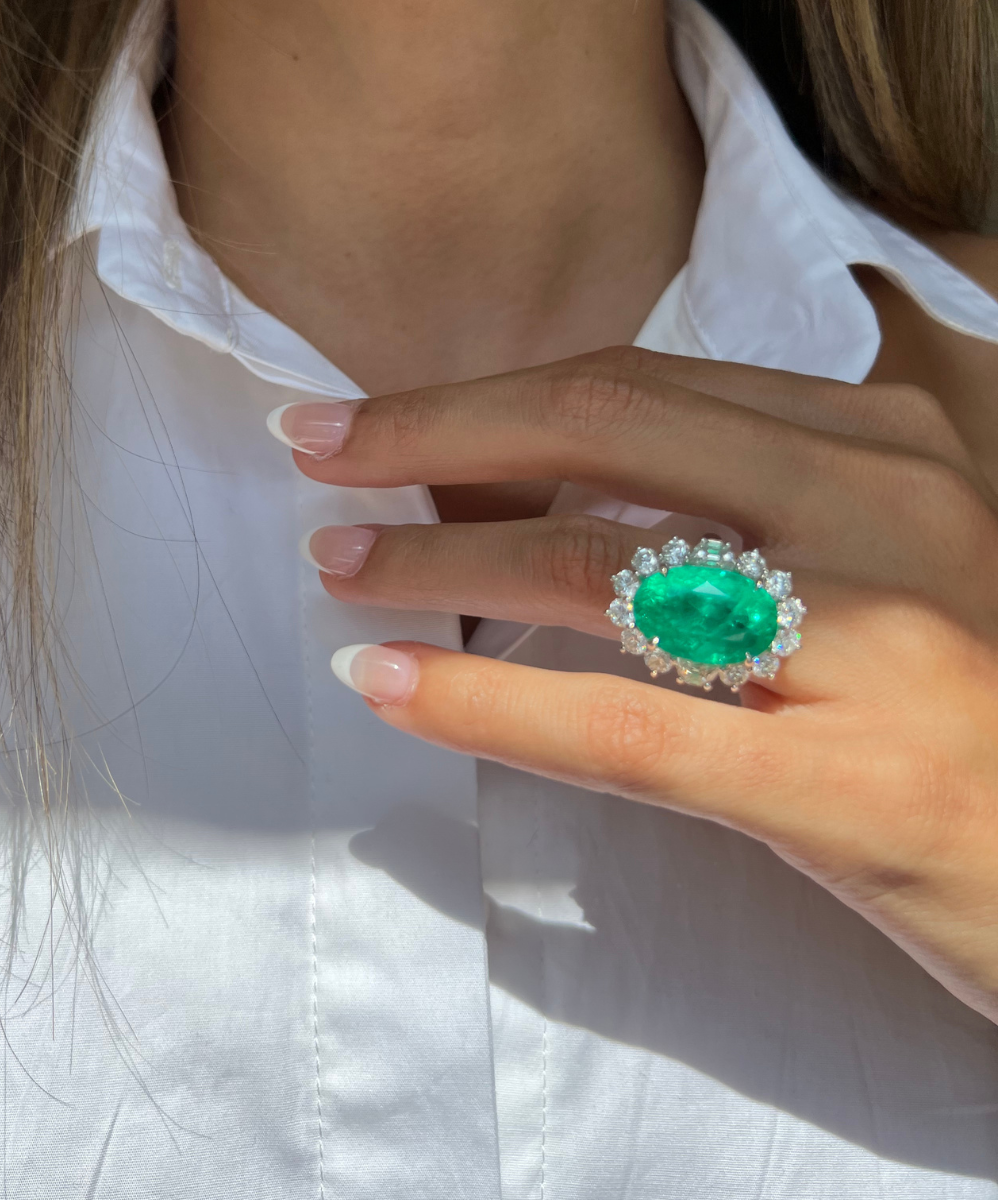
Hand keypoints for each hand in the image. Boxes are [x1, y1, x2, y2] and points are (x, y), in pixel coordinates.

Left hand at [270, 347, 997, 1022]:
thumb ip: (750, 506)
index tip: (375, 418)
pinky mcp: (848, 784)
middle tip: (314, 450)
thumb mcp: (878, 562)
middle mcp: (886, 510)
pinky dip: (488, 704)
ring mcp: (876, 643)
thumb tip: (558, 494)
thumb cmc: (967, 706)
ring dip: (438, 562)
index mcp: (885, 444)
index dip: (486, 397)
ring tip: (340, 568)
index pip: (642, 386)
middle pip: (605, 429)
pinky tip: (390, 689)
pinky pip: (627, 729)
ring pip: (601, 569)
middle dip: (432, 435)